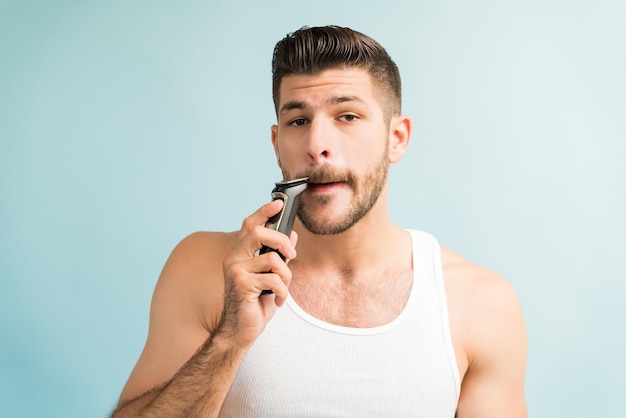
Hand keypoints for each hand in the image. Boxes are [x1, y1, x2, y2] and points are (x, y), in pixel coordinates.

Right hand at [218, 199, 297, 349]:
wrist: (240, 331)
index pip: (250, 225)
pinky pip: (274, 280)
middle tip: (290, 255)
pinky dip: (282, 292)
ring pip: (272, 259)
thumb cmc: (254, 304)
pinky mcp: (241, 285)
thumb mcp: (271, 277)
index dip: (263, 212)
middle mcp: (233, 258)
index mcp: (239, 253)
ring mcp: (235, 271)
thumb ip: (279, 256)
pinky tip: (278, 301)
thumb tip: (292, 236)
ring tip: (282, 288)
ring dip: (286, 275)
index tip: (278, 204)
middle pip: (259, 233)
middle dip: (282, 242)